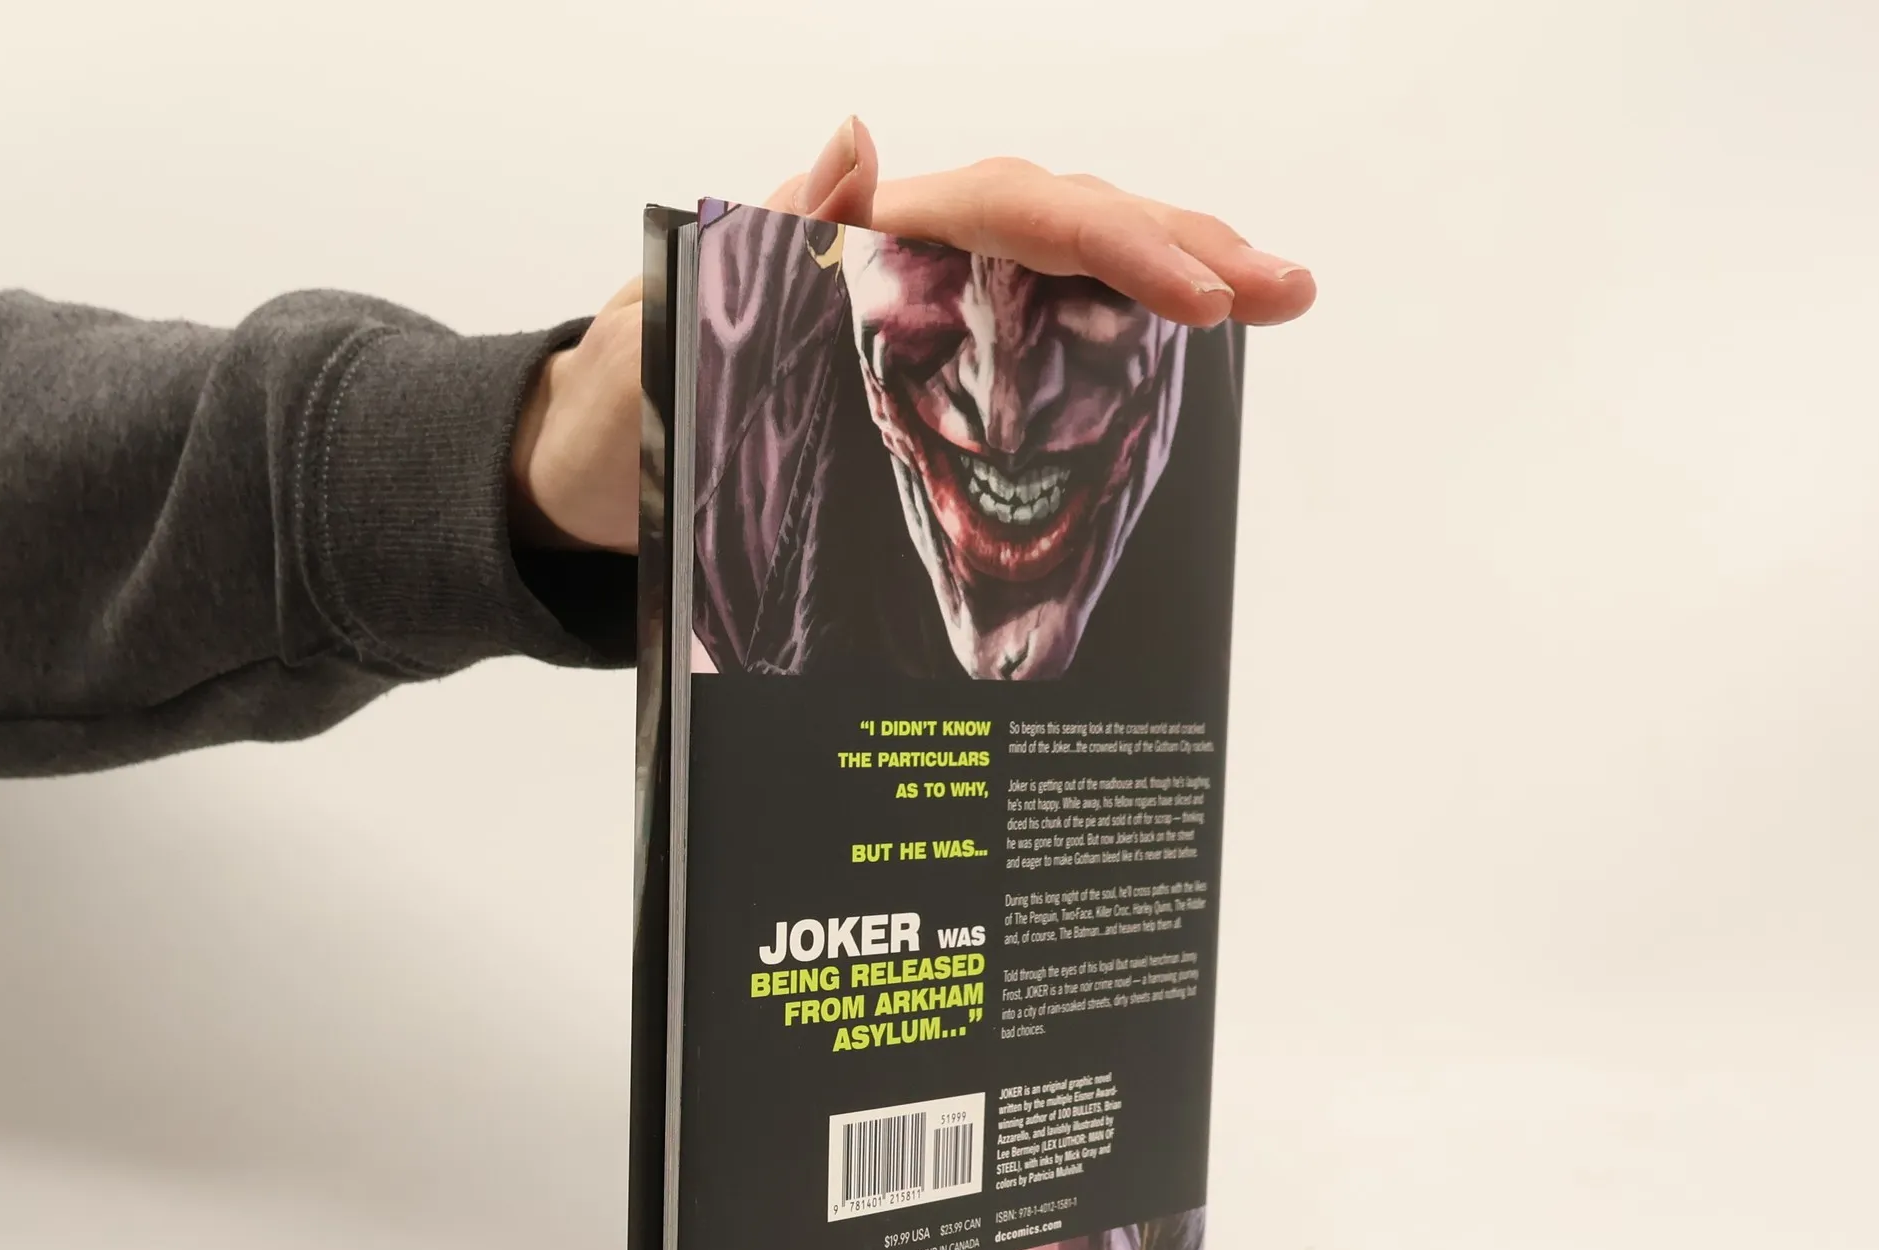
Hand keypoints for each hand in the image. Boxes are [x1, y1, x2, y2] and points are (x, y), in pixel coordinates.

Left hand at [509, 120, 1315, 553]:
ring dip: (1175, 278)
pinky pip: (1040, 344)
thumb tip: (856, 137)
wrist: (591, 483)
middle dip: (1184, 246)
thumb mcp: (672, 319)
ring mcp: (927, 319)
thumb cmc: (624, 408)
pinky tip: (1185, 352)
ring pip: (1069, 275)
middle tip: (1287, 285)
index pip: (1015, 216)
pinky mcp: (931, 380)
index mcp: (865, 240)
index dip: (1114, 248)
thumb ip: (769, 234)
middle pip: (1068, 226)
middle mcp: (909, 264)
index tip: (1199, 298)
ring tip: (1269, 296)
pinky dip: (1118, 342)